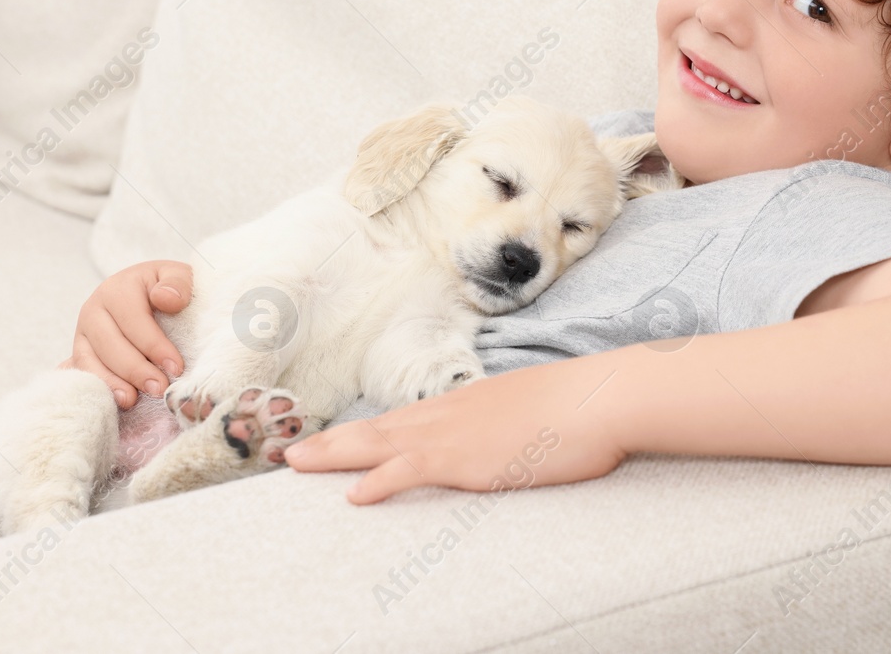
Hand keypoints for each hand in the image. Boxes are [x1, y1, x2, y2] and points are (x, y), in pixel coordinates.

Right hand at [58, 260, 191, 409]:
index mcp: (118, 288)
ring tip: (132, 400)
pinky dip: (98, 387)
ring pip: (90, 360)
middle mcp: (94, 309)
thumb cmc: (167, 289)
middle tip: (159, 389)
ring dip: (112, 383)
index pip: (133, 319)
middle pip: (109, 343)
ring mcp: (82, 333)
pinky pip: (82, 373)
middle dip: (135, 369)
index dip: (154, 345)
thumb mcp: (178, 277)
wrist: (151, 293)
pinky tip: (115, 401)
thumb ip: (178, 282)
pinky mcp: (80, 353)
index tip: (176, 367)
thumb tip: (165, 298)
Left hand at [283, 354, 627, 502]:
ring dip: (335, 455)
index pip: (403, 419)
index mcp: (466, 403)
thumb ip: (513, 424)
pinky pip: (410, 469)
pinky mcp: (467, 457)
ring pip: (379, 443)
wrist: (601, 397)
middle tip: (289, 452)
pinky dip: (378, 481)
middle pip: (378, 428)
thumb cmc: (582, 406)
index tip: (334, 440)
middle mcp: (451, 413)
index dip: (365, 431)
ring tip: (295, 465)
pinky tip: (352, 494)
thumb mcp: (537, 413)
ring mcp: (455, 433)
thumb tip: (510, 435)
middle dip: (332, 442)